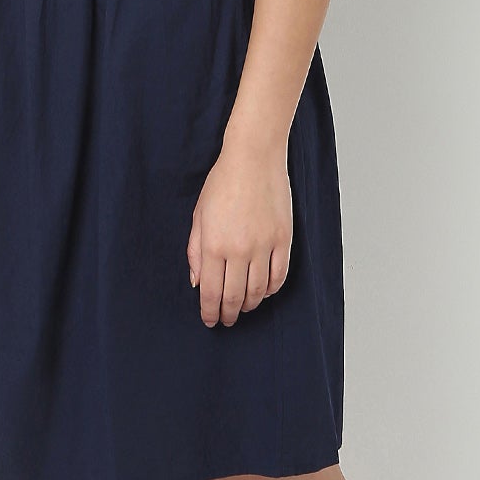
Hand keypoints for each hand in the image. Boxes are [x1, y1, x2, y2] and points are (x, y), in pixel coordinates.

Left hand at [187, 136, 291, 326]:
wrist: (254, 159)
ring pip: (258, 290)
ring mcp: (264, 245)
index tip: (210, 320)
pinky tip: (263, 292)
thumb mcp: (199, 217)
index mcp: (214, 244)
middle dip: (228, 314)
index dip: (210, 312)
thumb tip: (197, 283)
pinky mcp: (283, 239)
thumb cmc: (222, 184)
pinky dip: (270, 289)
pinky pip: (279, 275)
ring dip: (249, 304)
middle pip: (234, 296)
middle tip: (226, 320)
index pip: (211, 292)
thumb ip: (195, 252)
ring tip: (242, 307)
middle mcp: (239, 249)